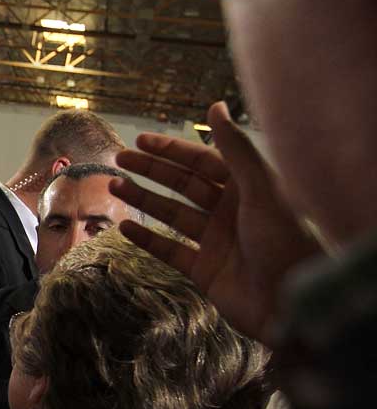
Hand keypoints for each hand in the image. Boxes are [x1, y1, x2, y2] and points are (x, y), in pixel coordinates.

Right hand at [110, 101, 321, 345]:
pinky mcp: (205, 271)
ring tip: (114, 187)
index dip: (172, 149)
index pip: (203, 161)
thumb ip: (236, 148)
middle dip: (151, 171)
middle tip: (119, 159)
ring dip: (143, 200)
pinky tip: (124, 228)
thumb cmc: (286, 242)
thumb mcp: (262, 188)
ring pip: (172, 215)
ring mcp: (216, 242)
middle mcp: (231, 212)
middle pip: (184, 185)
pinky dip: (147, 240)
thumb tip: (216, 105)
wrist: (292, 303)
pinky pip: (170, 250)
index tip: (140, 140)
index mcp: (248, 189)